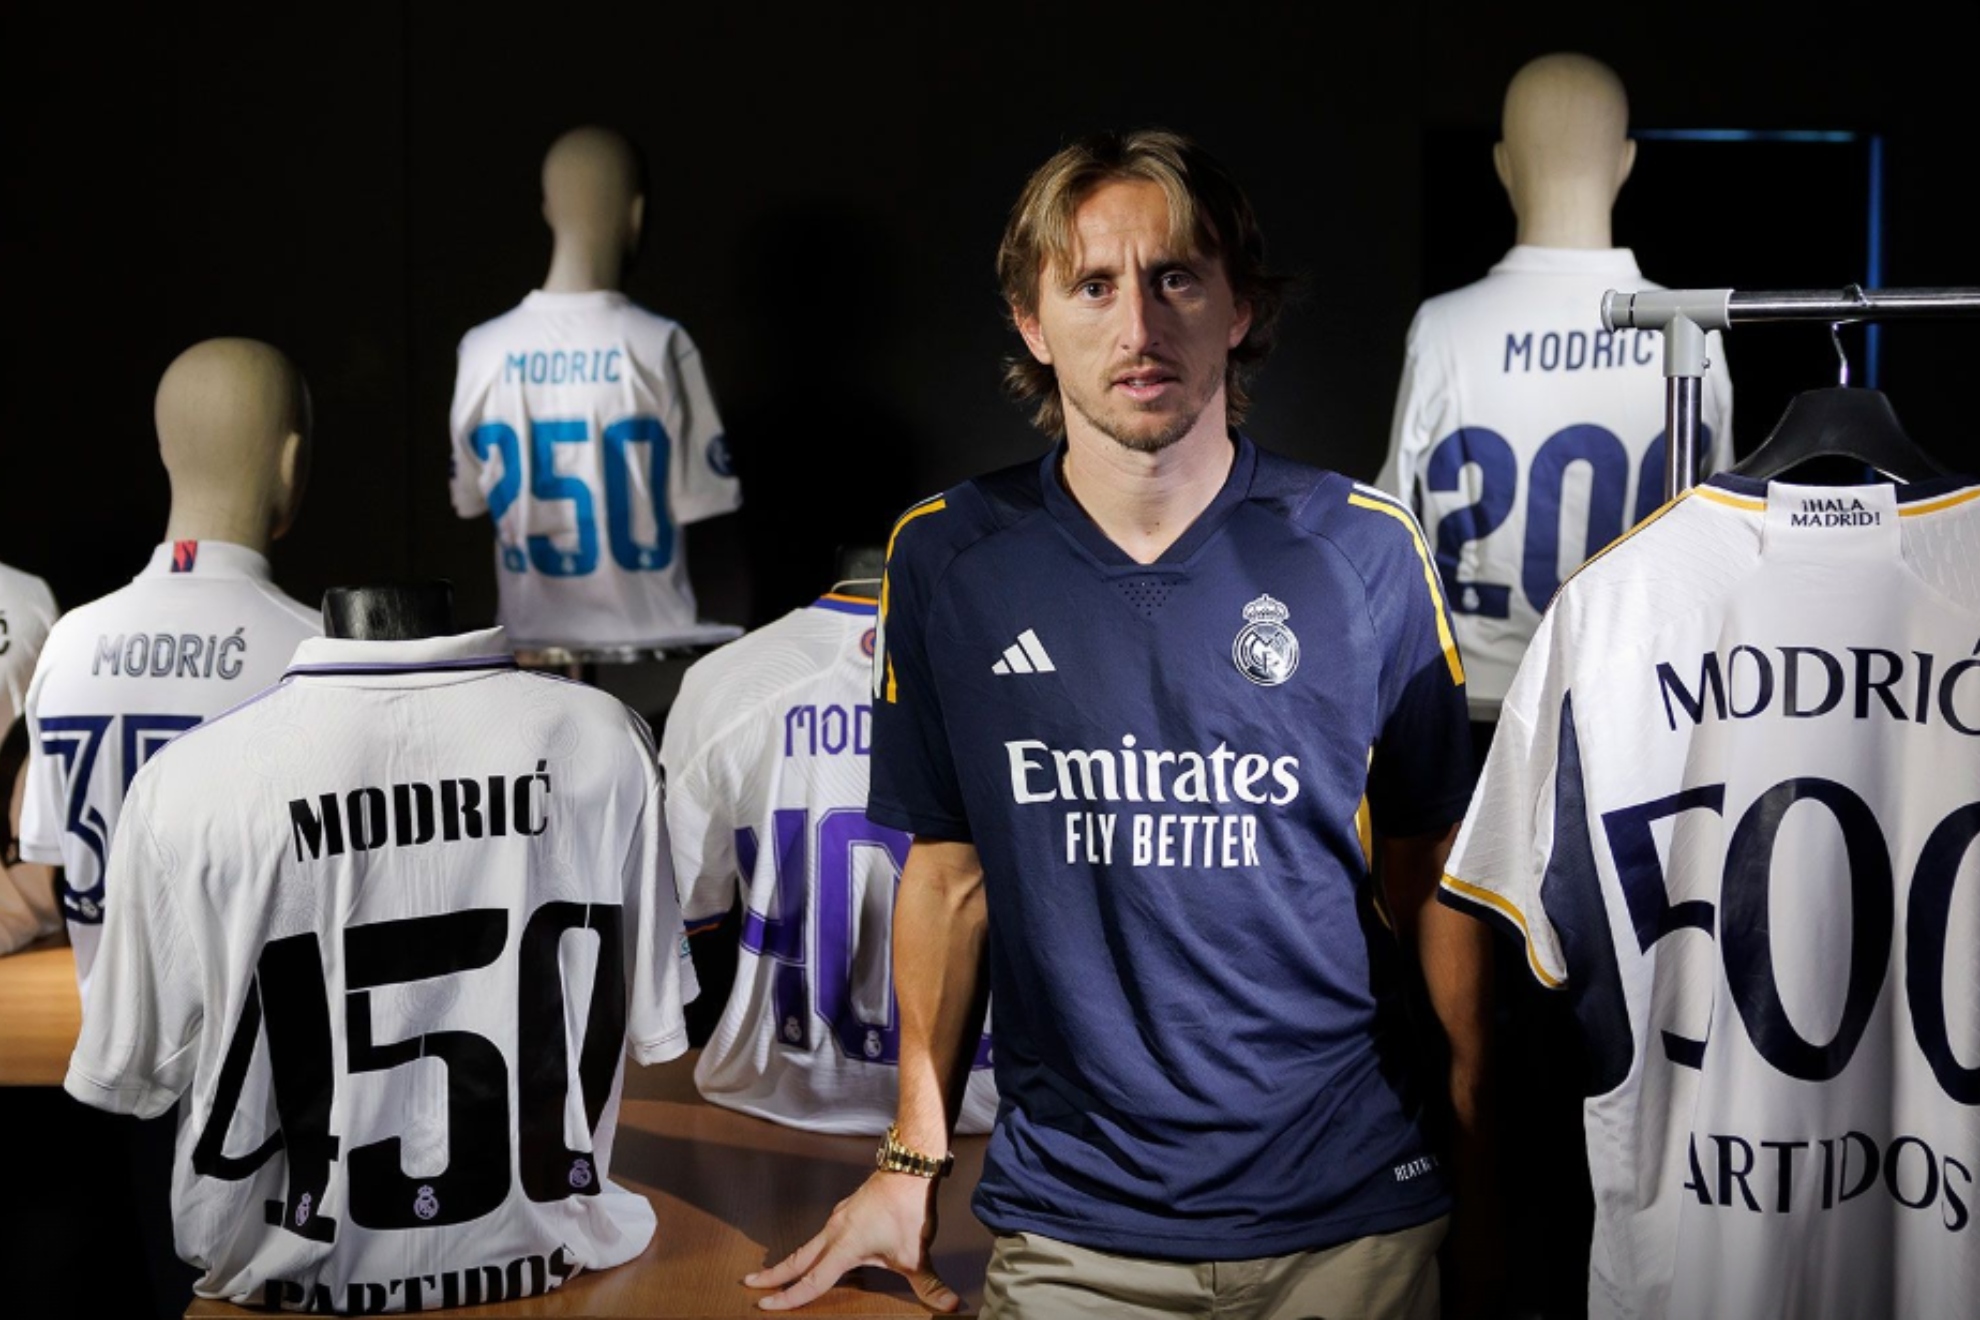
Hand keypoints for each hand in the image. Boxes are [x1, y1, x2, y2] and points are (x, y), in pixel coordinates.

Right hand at [744, 1170, 958, 1312]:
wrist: (910, 1167)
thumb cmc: (909, 1208)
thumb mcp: (918, 1254)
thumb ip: (930, 1285)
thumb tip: (950, 1307)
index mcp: (844, 1246)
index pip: (811, 1280)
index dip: (788, 1298)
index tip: (765, 1307)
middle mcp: (834, 1231)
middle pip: (797, 1259)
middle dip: (773, 1275)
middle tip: (749, 1285)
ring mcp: (838, 1219)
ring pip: (808, 1246)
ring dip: (790, 1261)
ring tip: (774, 1274)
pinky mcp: (846, 1211)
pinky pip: (821, 1236)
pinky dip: (810, 1249)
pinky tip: (814, 1255)